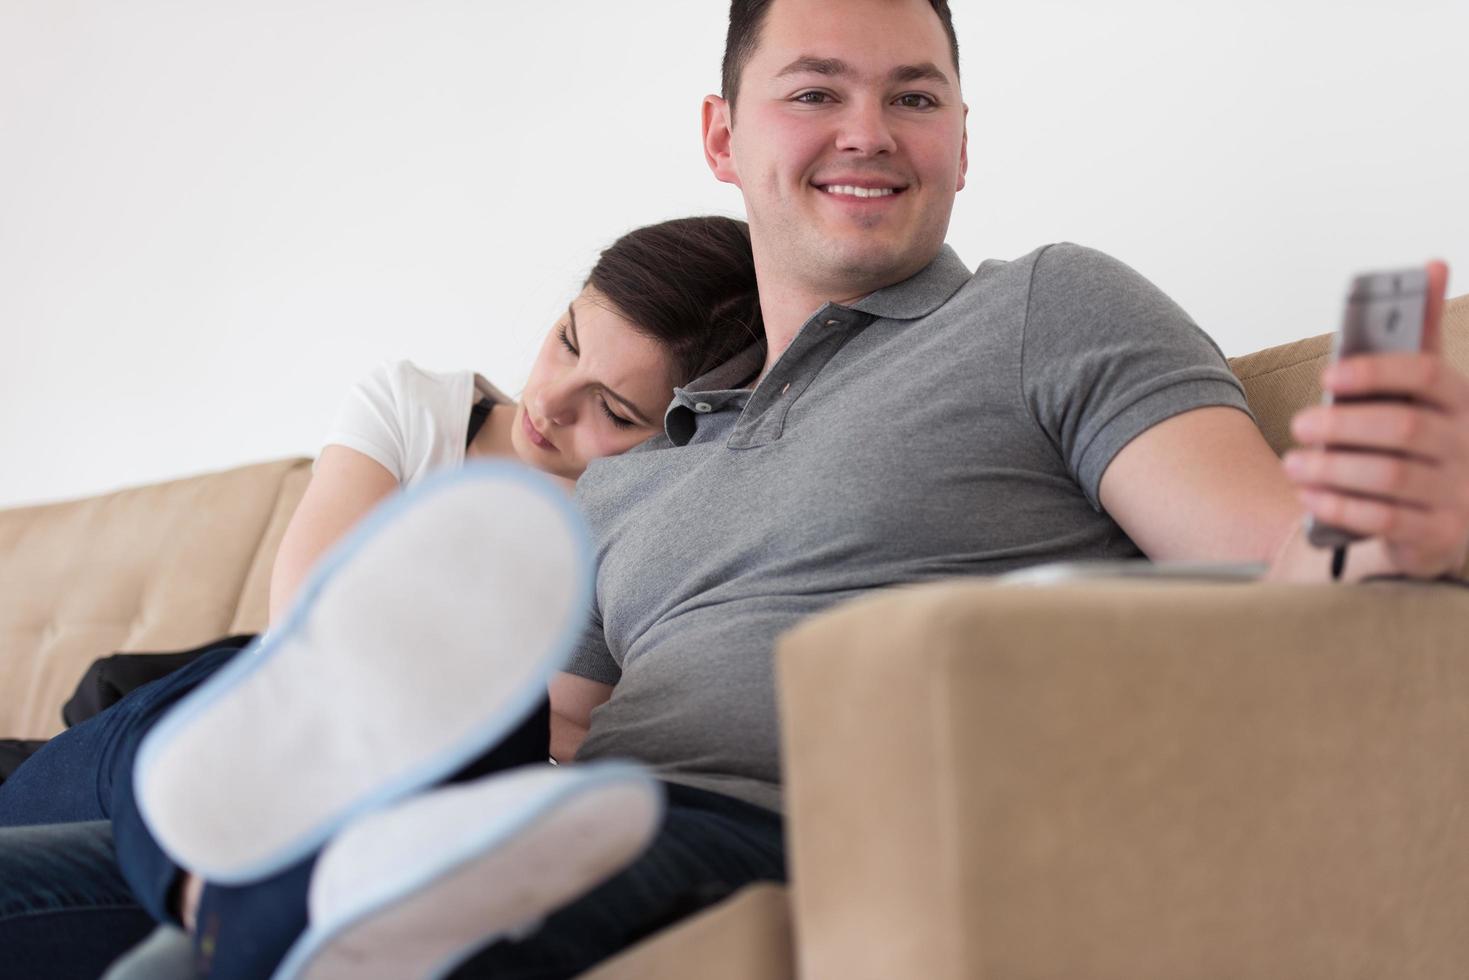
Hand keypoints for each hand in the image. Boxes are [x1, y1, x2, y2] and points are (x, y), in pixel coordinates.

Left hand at [1284, 261, 1468, 578]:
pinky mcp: (1438, 536)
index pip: (1427, 373)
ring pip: (1391, 476)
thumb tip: (1433, 264)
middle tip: (1299, 424)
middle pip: (1403, 429)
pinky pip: (1386, 521)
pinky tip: (1311, 496)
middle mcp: (1467, 445)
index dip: (1376, 371)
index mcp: (1463, 402)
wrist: (1447, 517)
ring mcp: (1459, 493)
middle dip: (1343, 426)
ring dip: (1332, 468)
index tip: (1330, 374)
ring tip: (1292, 463)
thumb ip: (1421, 335)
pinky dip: (1341, 506)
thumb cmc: (1425, 440)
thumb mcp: (1427, 390)